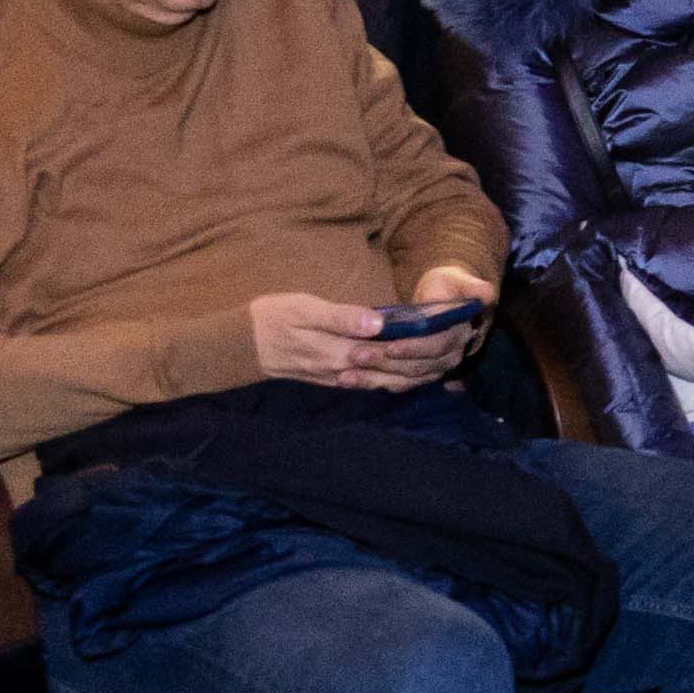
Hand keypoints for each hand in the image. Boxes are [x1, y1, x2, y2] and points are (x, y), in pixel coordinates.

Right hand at [249, 288, 465, 387]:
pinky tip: (407, 374)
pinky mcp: (331, 380)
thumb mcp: (304, 308)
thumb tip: (376, 324)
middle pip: (390, 372)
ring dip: (410, 375)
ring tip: (440, 363)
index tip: (441, 331)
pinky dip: (390, 380)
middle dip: (421, 363)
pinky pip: (367, 384)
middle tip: (452, 348)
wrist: (241, 345)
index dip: (415, 344)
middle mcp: (341, 370)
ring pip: (381, 382)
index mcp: (337, 350)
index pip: (386, 351)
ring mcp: (336, 379)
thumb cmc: (272, 318)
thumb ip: (340, 317)